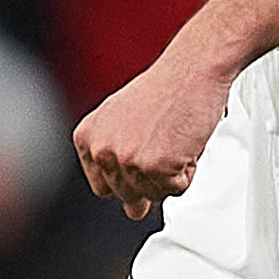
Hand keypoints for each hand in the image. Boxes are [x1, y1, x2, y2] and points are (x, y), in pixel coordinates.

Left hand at [73, 47, 233, 219]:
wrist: (192, 69)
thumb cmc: (165, 88)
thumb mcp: (127, 123)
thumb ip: (121, 165)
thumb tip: (132, 210)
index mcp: (87, 138)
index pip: (103, 187)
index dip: (128, 177)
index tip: (141, 159)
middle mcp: (102, 150)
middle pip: (128, 195)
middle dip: (151, 177)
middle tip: (163, 142)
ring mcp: (128, 160)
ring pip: (154, 194)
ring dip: (171, 173)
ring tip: (173, 138)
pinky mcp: (156, 166)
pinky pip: (177, 189)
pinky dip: (188, 171)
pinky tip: (184, 142)